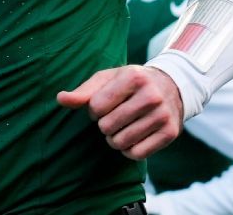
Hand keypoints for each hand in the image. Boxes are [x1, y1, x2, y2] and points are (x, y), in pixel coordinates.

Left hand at [56, 65, 182, 159]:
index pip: (96, 107)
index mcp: (133, 77)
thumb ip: (83, 92)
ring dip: (115, 139)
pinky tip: (134, 136)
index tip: (105, 103)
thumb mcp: (107, 79)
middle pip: (107, 127)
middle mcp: (151, 95)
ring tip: (123, 126)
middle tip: (115, 116)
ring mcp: (163, 115)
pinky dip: (130, 150)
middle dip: (105, 125)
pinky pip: (137, 154)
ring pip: (120, 143)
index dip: (95, 109)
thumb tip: (60, 98)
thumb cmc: (130, 83)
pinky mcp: (170, 133)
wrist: (171, 86)